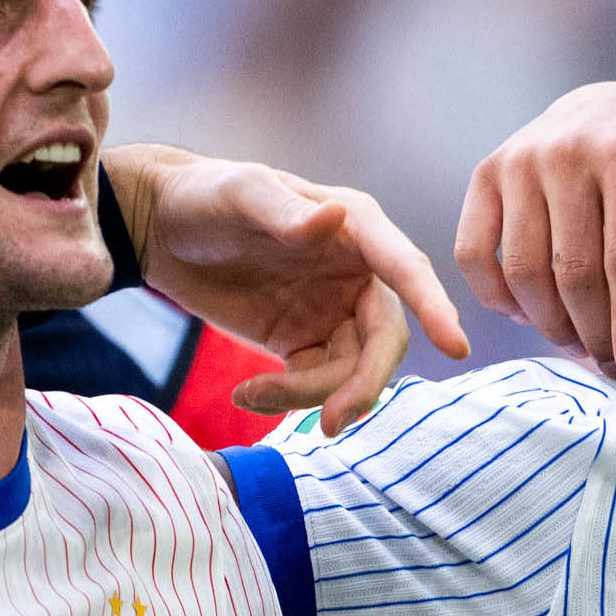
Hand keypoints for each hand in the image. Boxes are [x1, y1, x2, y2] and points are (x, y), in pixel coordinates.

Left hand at [106, 146, 466, 434]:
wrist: (160, 229)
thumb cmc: (206, 195)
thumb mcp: (241, 193)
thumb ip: (286, 212)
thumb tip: (334, 221)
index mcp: (357, 229)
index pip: (405, 269)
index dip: (433, 307)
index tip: (455, 348)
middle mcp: (357, 273)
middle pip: (386, 338)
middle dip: (364, 382)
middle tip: (330, 422)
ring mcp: (333, 311)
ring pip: (352, 369)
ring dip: (314, 395)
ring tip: (253, 396)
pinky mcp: (303, 342)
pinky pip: (317, 382)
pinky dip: (289, 398)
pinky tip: (248, 394)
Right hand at [455, 82, 615, 377]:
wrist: (614, 109)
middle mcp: (566, 154)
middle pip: (572, 272)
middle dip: (590, 331)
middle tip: (605, 361)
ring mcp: (517, 161)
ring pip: (523, 270)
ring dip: (547, 322)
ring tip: (574, 340)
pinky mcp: (484, 173)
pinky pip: (472, 253)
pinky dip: (494, 296)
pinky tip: (525, 314)